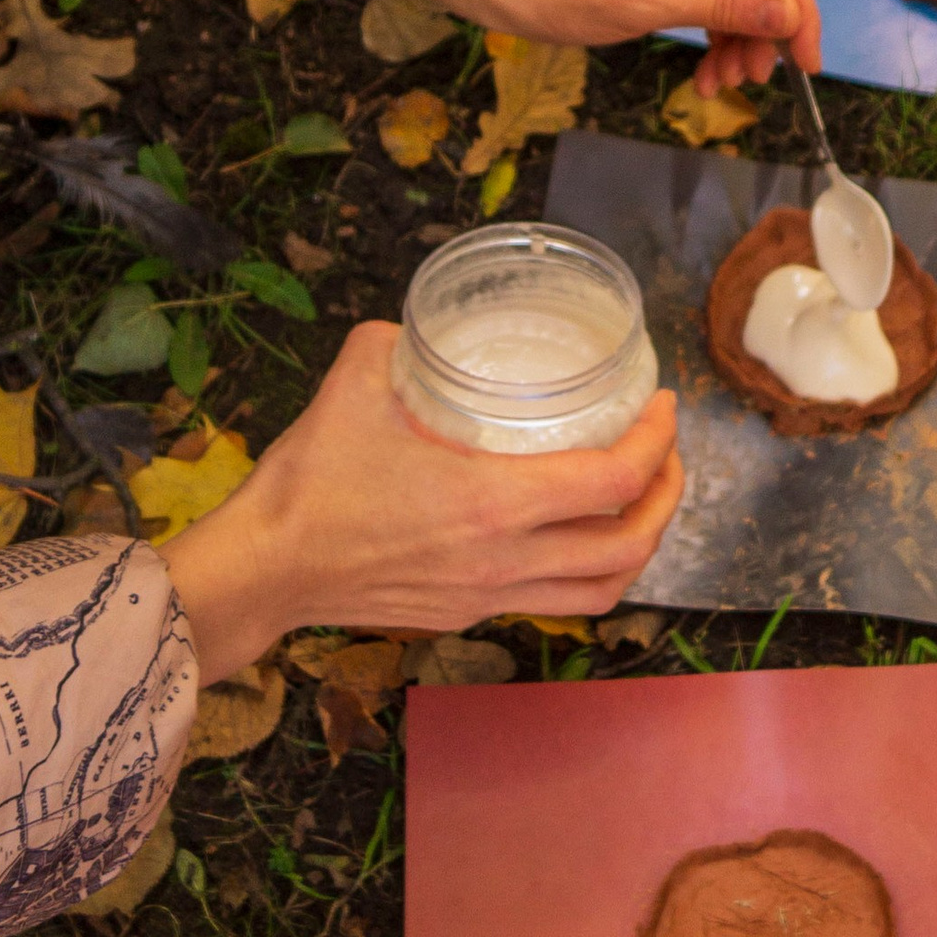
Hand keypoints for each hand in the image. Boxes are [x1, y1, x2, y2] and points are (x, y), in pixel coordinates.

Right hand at [160, 324, 681, 669]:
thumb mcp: (355, 380)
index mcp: (493, 504)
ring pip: (603, 588)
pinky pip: (555, 601)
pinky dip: (588, 570)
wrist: (267, 567)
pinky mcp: (468, 613)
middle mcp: (505, 560)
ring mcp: (490, 594)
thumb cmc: (310, 481)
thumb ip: (399, 341)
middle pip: (630, 543)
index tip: (663, 404)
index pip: (614, 479)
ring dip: (638, 543)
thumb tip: (423, 323)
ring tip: (640, 501)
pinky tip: (574, 533)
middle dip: (668, 494)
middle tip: (666, 451)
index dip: (658, 441)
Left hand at [477, 0, 821, 94]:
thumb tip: (789, 16)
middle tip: (757, 77)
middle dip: (768, 23)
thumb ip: (721, 7)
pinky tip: (707, 67)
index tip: (806, 60)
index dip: (797, 8)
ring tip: (723, 81)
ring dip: (741, 31)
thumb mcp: (642, 5)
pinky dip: (716, 23)